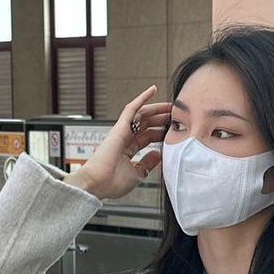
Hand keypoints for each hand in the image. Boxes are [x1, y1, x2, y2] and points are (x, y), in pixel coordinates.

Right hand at [67, 85, 169, 200]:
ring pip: (142, 115)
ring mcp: (121, 132)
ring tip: (170, 105)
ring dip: (156, 109)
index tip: (173, 131)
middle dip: (161, 119)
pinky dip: (142, 98)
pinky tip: (153, 90)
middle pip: (146, 125)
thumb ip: (147, 163)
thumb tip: (158, 153)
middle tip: (176, 116)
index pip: (147, 137)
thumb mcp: (137, 174)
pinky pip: (131, 109)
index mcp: (127, 151)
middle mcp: (124, 139)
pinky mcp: (119, 127)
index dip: (160, 133)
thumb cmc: (112, 183)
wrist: (98, 184)